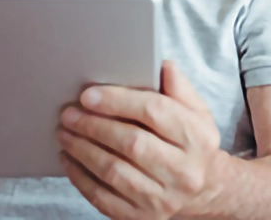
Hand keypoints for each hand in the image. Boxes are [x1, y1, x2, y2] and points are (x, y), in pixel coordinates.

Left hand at [58, 60, 222, 219]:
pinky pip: (103, 198)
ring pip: (114, 172)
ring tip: (65, 132)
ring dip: (82, 150)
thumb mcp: (197, 111)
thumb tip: (162, 65)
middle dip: (94, 126)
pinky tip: (69, 159)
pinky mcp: (142, 217)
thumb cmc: (193, 144)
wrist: (206, 190)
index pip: (155, 112)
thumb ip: (179, 88)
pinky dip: (80, 178)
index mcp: (196, 138)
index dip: (118, 101)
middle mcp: (182, 171)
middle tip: (69, 113)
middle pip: (131, 143)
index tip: (89, 95)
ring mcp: (162, 198)